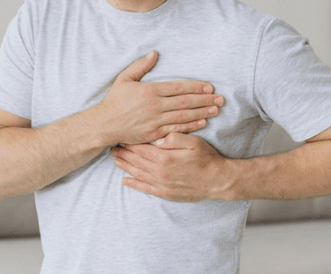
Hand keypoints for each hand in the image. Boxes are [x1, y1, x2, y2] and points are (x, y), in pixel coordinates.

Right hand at [94, 50, 223, 145]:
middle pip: (186, 102)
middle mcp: (155, 106)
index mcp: (150, 90)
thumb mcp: (124, 78)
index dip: (196, 87)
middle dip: (205, 100)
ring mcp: (156, 121)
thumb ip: (140, 65)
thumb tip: (154, 53)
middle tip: (220, 99)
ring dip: (202, 112)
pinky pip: (177, 129)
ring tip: (216, 109)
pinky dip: (191, 125)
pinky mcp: (155, 133)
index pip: (179, 87)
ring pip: (184, 115)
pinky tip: (202, 122)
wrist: (105, 124)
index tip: (209, 86)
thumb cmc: (115, 100)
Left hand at [110, 132, 231, 201]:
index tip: (120, 136)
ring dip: (125, 167)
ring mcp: (162, 184)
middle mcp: (160, 172)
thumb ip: (174, 137)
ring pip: (138, 174)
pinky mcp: (165, 193)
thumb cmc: (206, 158)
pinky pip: (145, 188)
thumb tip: (157, 137)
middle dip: (123, 153)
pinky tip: (125, 181)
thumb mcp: (193, 141)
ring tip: (115, 160)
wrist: (218, 181)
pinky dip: (134, 184)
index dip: (129, 142)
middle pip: (136, 161)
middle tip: (112, 147)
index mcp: (165, 157)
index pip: (141, 148)